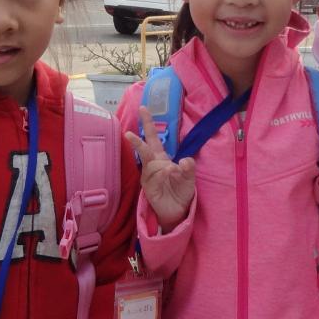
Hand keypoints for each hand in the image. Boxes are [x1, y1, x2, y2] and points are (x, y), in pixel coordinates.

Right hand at [124, 108, 196, 231]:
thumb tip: (185, 160)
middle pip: (144, 149)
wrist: (178, 210)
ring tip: (173, 171)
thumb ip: (189, 168)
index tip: (143, 108)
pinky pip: (155, 176)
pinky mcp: (149, 188)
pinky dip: (163, 173)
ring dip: (163, 166)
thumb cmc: (181, 190)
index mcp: (161, 158)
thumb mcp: (190, 177)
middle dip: (137, 140)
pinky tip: (170, 172)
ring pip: (152, 164)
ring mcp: (149, 177)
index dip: (148, 123)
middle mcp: (153, 165)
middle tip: (129, 132)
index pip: (153, 138)